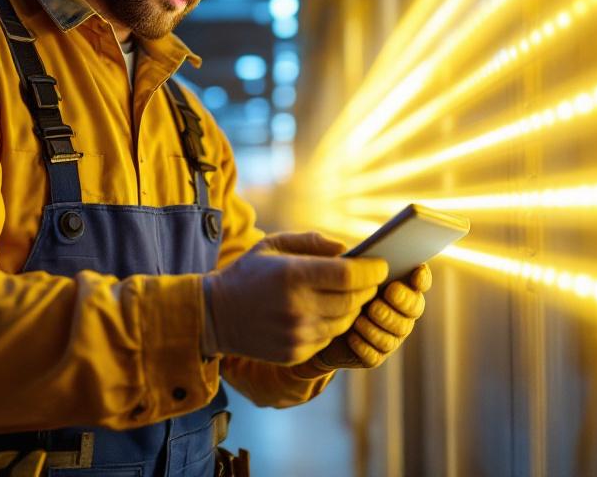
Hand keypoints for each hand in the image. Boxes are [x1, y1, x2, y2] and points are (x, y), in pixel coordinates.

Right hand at [203, 232, 387, 364]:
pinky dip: (334, 325)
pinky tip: (326, 312)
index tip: (382, 265)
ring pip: (345, 322)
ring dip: (353, 308)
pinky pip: (329, 338)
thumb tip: (347, 251)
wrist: (215, 315)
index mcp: (292, 275)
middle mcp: (297, 307)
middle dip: (367, 289)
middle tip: (371, 280)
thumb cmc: (249, 273)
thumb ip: (313, 243)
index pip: (349, 274)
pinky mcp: (295, 354)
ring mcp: (297, 335)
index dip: (372, 270)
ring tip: (350, 295)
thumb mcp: (274, 245)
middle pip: (353, 300)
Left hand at [311, 263, 431, 370]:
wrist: (318, 323)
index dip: (422, 277)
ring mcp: (391, 335)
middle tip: (387, 294)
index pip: (421, 280)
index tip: (415, 273)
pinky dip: (364, 344)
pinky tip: (351, 336)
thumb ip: (347, 260)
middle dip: (402, 301)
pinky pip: (375, 354)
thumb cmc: (332, 289)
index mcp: (399, 286)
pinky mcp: (375, 355)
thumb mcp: (337, 270)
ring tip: (360, 319)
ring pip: (396, 333)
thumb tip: (348, 254)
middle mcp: (402, 312)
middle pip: (415, 308)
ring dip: (379, 325)